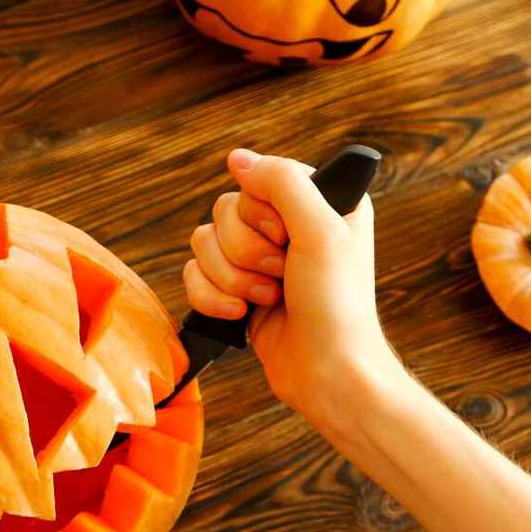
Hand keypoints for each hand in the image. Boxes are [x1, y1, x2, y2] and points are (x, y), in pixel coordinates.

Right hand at [183, 149, 399, 427]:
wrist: (326, 374)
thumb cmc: (338, 307)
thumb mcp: (322, 231)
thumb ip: (282, 183)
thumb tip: (238, 158)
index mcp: (318, 202)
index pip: (256, 180)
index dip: (261, 213)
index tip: (288, 238)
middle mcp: (286, 226)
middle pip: (223, 212)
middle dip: (246, 252)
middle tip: (282, 275)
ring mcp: (257, 261)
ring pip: (202, 244)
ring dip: (231, 279)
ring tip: (268, 300)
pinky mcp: (233, 291)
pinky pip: (192, 276)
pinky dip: (211, 299)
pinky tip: (240, 316)